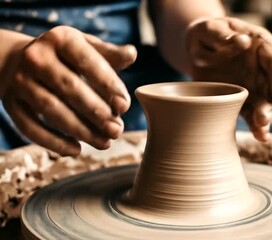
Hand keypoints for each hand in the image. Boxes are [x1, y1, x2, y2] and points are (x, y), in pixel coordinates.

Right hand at [0, 26, 136, 155]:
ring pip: (51, 109)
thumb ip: (109, 54)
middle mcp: (37, 57)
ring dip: (80, 130)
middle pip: (70, 88)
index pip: (88, 62)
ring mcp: (20, 80)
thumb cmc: (63, 56)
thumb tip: (132, 53)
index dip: (108, 85)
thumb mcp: (84, 46)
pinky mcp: (10, 103)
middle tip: (117, 130)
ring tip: (105, 142)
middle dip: (97, 112)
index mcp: (61, 39)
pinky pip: (30, 127)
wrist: (14, 60)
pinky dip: (53, 142)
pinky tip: (76, 150)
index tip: (124, 106)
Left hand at [186, 17, 271, 141]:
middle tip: (263, 118)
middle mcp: (261, 66)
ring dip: (265, 118)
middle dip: (270, 103)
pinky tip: (261, 137)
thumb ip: (222, 34)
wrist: (197, 50)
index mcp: (259, 45)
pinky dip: (257, 126)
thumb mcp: (209, 29)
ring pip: (264, 102)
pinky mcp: (243, 98)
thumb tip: (243, 43)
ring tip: (261, 132)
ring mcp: (254, 84)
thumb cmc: (205, 35)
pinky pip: (251, 113)